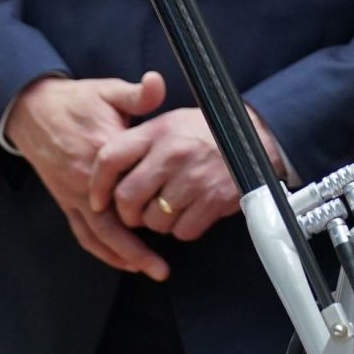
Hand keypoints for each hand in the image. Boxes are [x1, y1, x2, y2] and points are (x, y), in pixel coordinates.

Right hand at [5, 72, 170, 277]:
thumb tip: (158, 82)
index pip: (132, 185)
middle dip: (138, 249)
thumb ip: (137, 94)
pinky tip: (122, 261)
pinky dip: (102, 250)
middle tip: (163, 269)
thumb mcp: (108, 91)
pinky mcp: (65, 200)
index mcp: (101, 153)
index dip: (155, 201)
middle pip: (113, 223)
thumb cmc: (76, 101)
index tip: (181, 214)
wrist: (33, 109)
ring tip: (149, 270)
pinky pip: (83, 232)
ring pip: (98, 234)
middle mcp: (85, 181)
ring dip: (122, 255)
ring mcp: (74, 194)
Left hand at [90, 105, 278, 241]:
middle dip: (127, 213)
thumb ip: (137, 142)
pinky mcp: (213, 200)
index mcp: (157, 131)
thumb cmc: (205, 132)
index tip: (97, 201)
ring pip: (154, 220)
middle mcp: (172, 154)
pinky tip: (191, 213)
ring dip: (158, 222)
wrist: (256, 137)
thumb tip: (102, 169)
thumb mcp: (169, 123)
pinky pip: (182, 231)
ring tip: (169, 208)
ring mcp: (193, 179)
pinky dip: (183, 228)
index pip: (110, 159)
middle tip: (136, 212)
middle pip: (128, 198)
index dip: (97, 186)